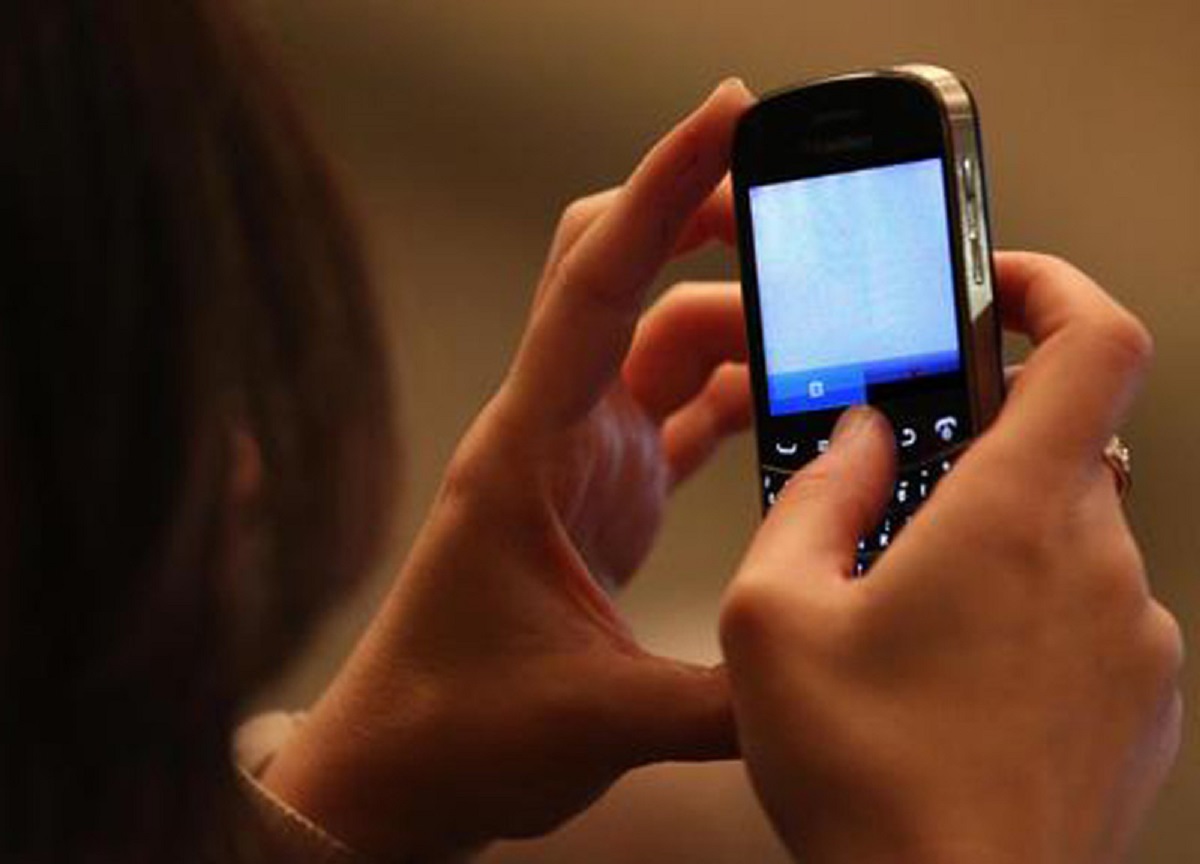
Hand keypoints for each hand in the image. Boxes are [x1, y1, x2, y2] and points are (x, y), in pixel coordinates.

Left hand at [260, 80, 755, 859]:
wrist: (401, 767)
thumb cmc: (455, 727)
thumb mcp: (596, 718)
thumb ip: (726, 701)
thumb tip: (824, 677)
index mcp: (531, 451)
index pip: (596, 283)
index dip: (663, 188)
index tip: (729, 114)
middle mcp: (556, 434)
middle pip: (630, 281)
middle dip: (706, 224)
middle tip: (798, 206)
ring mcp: (585, 461)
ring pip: (666, 345)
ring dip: (743, 323)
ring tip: (832, 330)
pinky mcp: (608, 497)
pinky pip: (682, 412)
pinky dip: (740, 393)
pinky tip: (797, 403)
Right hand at [720, 253, 1182, 863]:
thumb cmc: (865, 781)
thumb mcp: (772, 619)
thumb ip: (812, 497)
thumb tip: (854, 436)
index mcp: (1018, 515)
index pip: (1095, 340)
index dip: (1052, 286)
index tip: (996, 286)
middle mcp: (1100, 563)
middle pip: (1064, 444)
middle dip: (978, 450)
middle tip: (896, 497)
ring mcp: (1136, 638)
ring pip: (1068, 535)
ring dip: (994, 543)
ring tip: (909, 616)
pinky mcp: (1144, 703)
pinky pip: (1088, 614)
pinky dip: (1026, 614)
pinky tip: (953, 681)